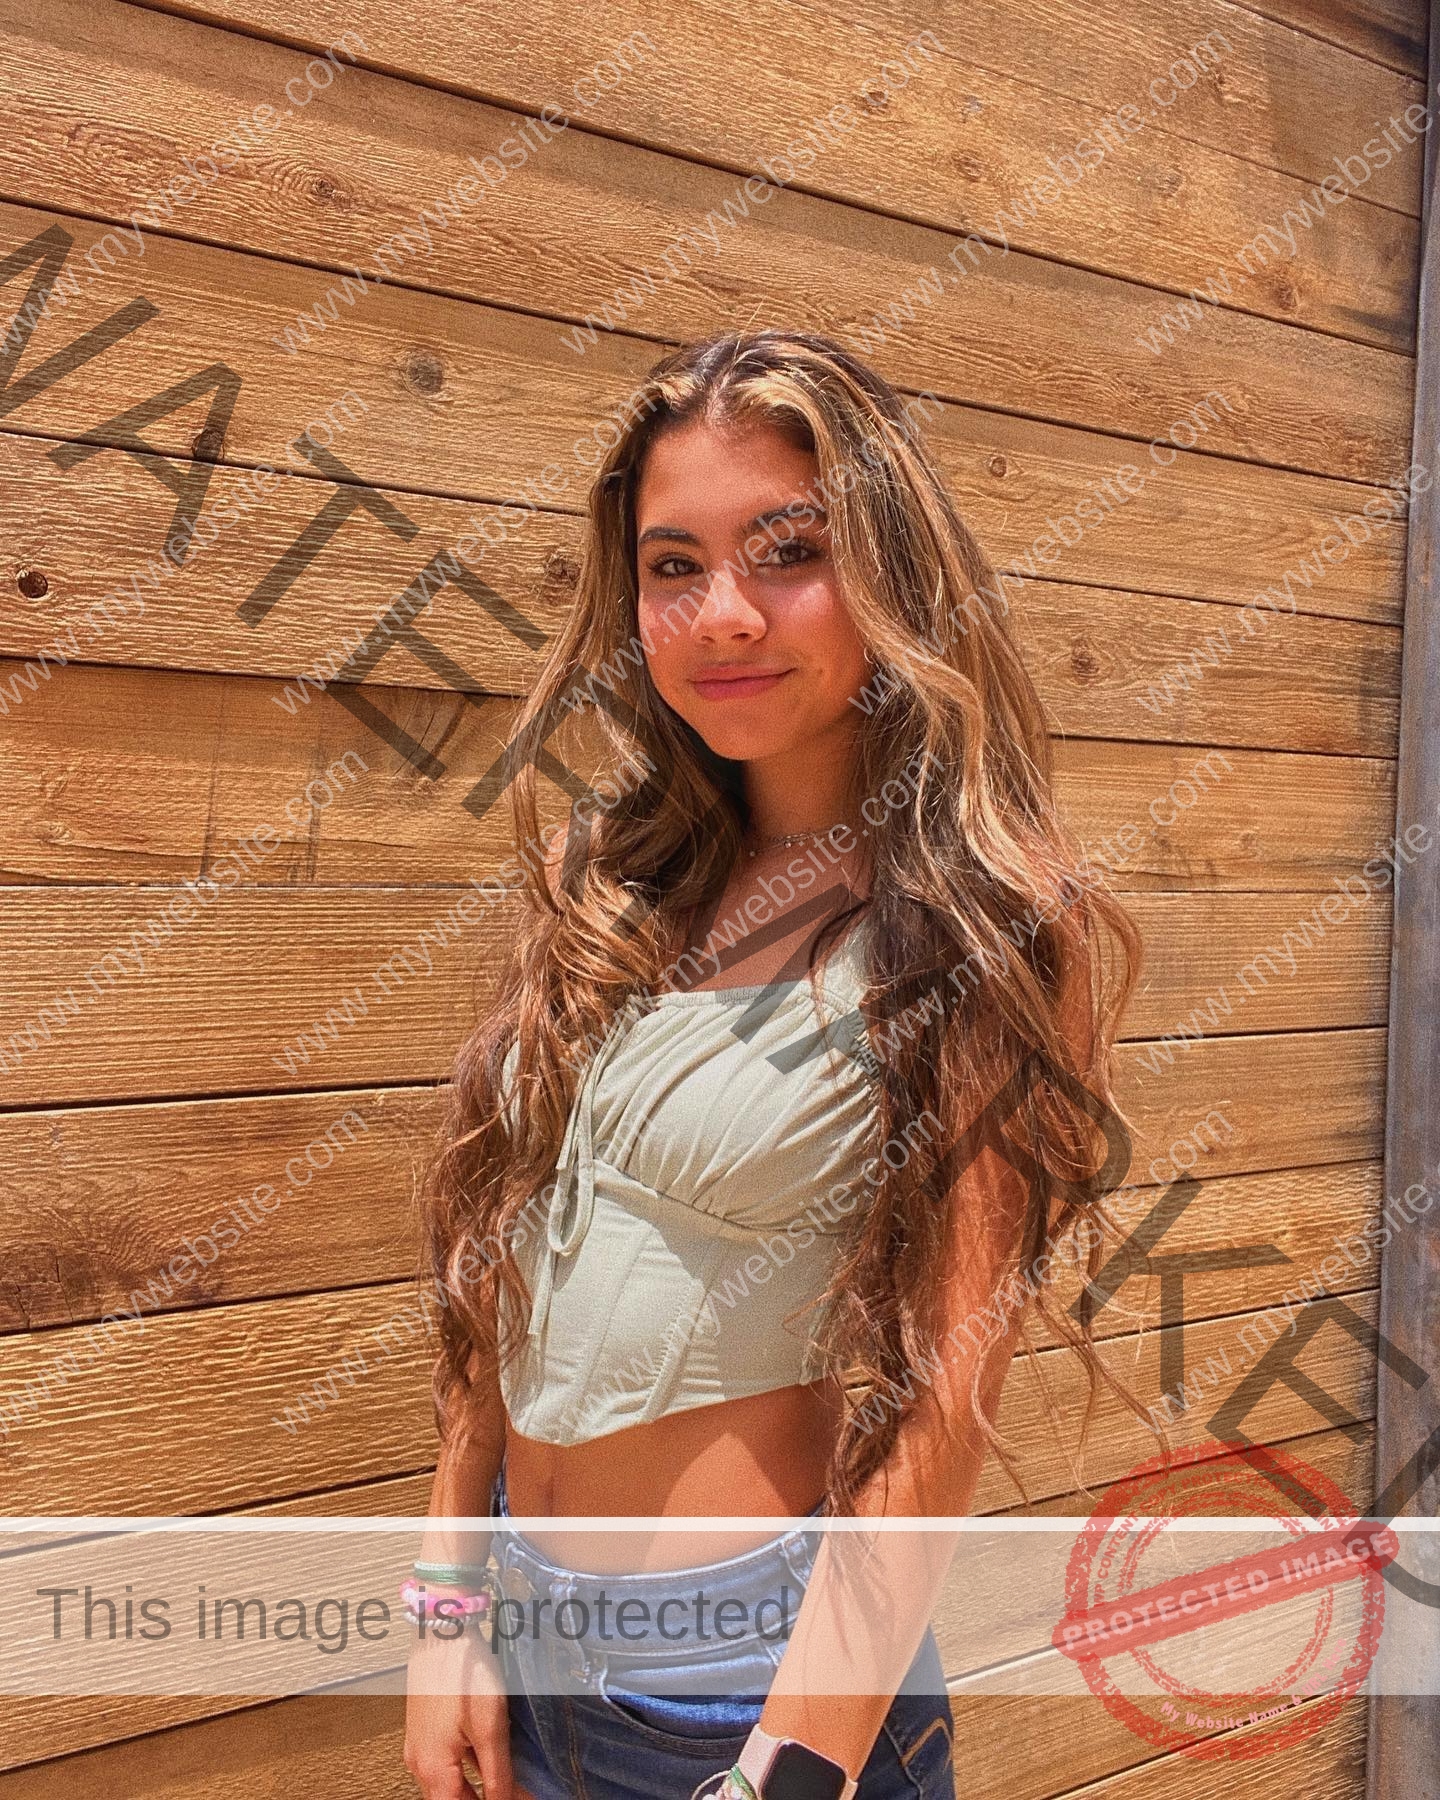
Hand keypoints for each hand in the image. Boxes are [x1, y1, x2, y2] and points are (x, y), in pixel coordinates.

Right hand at [404, 1625, 523, 1799]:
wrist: (443, 1630)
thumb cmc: (462, 1671)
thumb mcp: (490, 1728)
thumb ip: (499, 1775)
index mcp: (432, 1770)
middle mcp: (420, 1762)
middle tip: (513, 1794)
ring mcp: (420, 1744)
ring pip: (448, 1783)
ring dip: (475, 1789)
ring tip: (504, 1783)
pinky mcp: (426, 1727)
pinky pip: (445, 1761)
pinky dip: (467, 1769)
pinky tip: (487, 1761)